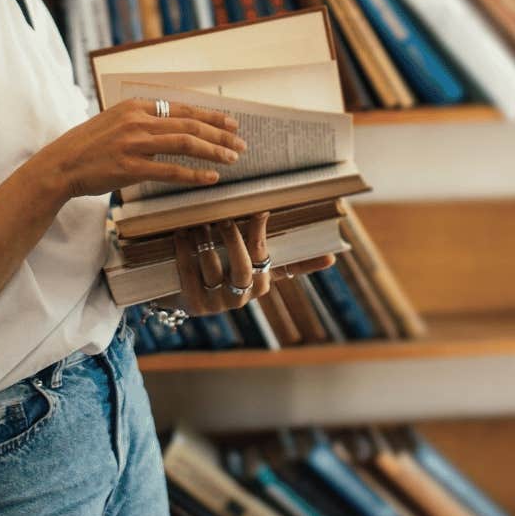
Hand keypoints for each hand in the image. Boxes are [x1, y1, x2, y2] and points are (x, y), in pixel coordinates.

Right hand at [33, 98, 245, 200]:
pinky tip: (210, 178)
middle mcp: (137, 120)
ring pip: (185, 144)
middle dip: (220, 134)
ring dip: (213, 151)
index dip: (211, 116)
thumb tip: (173, 128)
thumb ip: (143, 122)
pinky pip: (170, 170)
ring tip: (232, 158)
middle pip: (189, 124)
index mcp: (135, 106)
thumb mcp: (116, 122)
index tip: (231, 123)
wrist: (60, 164)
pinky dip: (194, 174)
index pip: (183, 108)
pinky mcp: (129, 167)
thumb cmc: (88, 146)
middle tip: (240, 143)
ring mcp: (133, 143)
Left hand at [165, 214, 337, 316]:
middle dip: (234, 239)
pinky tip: (182, 234)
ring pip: (212, 268)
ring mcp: (216, 303)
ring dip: (205, 241)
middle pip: (242, 267)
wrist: (188, 299)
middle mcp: (241, 298)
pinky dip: (184, 251)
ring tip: (200, 222)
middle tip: (225, 217)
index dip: (262, 234)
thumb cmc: (231, 276)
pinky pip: (188, 273)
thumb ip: (293, 264)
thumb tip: (332, 258)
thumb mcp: (259, 270)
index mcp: (261, 285)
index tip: (261, 211)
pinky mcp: (193, 304)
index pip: (266, 258)